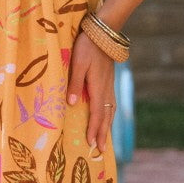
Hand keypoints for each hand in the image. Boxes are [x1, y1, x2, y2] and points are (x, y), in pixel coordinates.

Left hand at [66, 32, 115, 152]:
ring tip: (105, 139)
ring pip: (110, 111)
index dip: (94, 130)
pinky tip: (106, 117)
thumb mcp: (78, 63)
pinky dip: (109, 115)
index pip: (97, 114)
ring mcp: (110, 85)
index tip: (91, 145)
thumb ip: (75, 83)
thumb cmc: (87, 46)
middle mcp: (106, 89)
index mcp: (98, 87)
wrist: (104, 32)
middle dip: (103, 134)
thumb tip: (72, 105)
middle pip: (106, 116)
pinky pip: (111, 103)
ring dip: (107, 126)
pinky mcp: (109, 80)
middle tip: (101, 151)